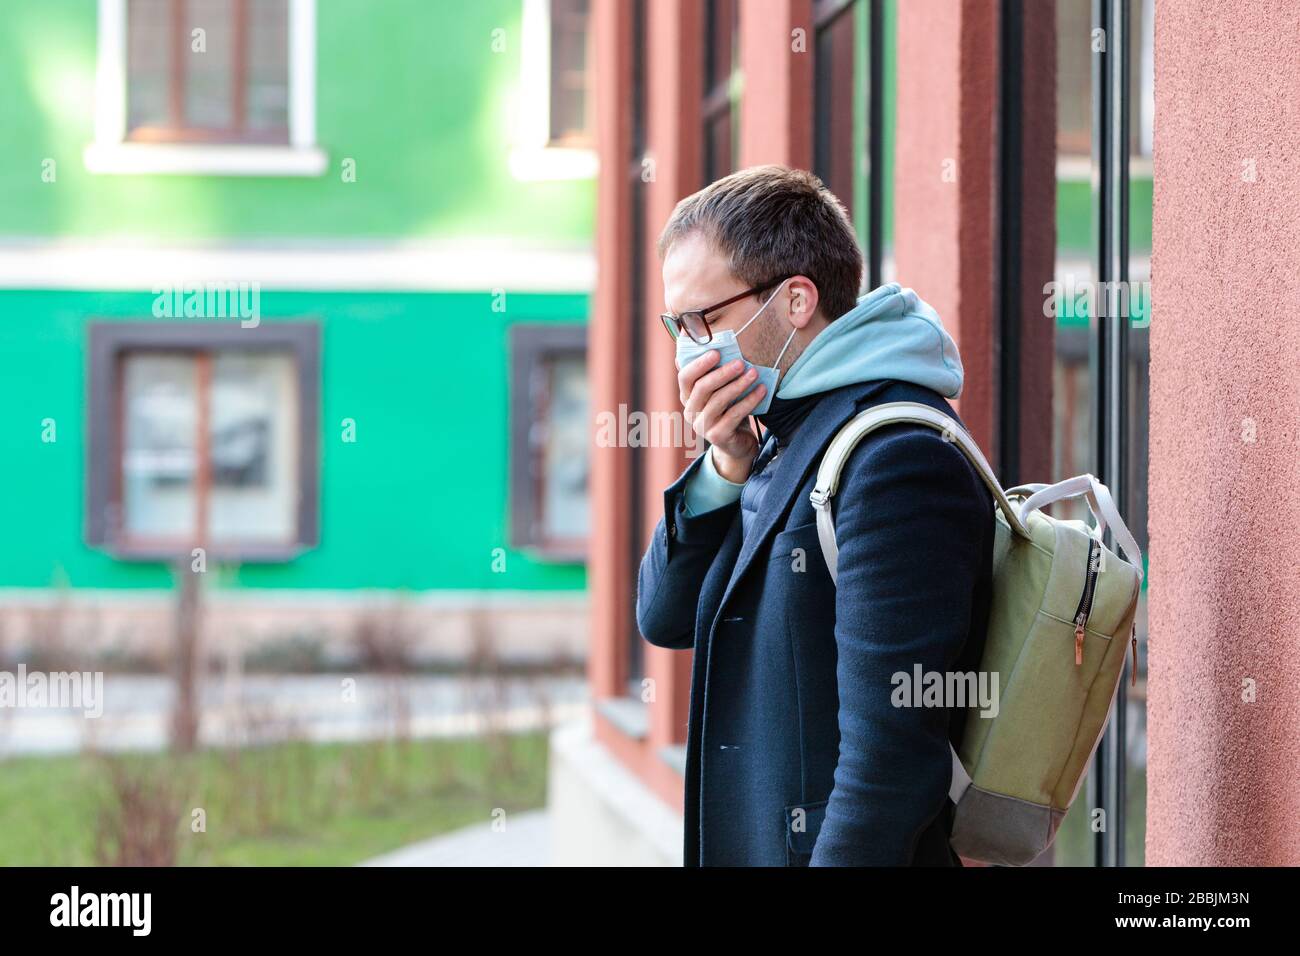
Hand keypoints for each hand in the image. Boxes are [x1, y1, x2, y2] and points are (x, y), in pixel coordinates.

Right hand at [677, 350, 762, 481]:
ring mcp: (702, 426)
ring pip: (718, 401)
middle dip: (722, 373)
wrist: (737, 445)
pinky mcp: (717, 437)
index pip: (685, 378)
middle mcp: (690, 411)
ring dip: (738, 385)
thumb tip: (710, 342)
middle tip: (741, 362)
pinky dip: (749, 401)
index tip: (717, 352)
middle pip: (702, 388)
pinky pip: (734, 415)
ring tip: (754, 373)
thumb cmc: (728, 411)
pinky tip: (761, 390)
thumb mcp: (719, 392)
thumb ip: (713, 373)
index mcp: (688, 397)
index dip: (699, 364)